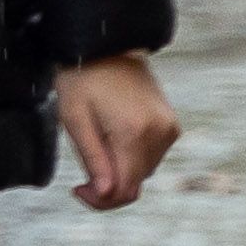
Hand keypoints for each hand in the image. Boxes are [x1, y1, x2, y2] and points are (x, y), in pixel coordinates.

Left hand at [51, 56, 178, 211]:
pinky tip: (113, 137)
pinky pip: (151, 156)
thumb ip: (93, 160)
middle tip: (82, 170)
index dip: (101, 200)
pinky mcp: (170, 125)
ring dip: (119, 169)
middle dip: (107, 184)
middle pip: (134, 183)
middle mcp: (159, 133)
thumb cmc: (83, 79)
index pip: (125, 190)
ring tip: (97, 143)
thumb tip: (106, 194)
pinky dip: (131, 156)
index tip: (79, 190)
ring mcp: (168, 128)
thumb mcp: (75, 119)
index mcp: (134, 132)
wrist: (106, 45)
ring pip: (142, 171)